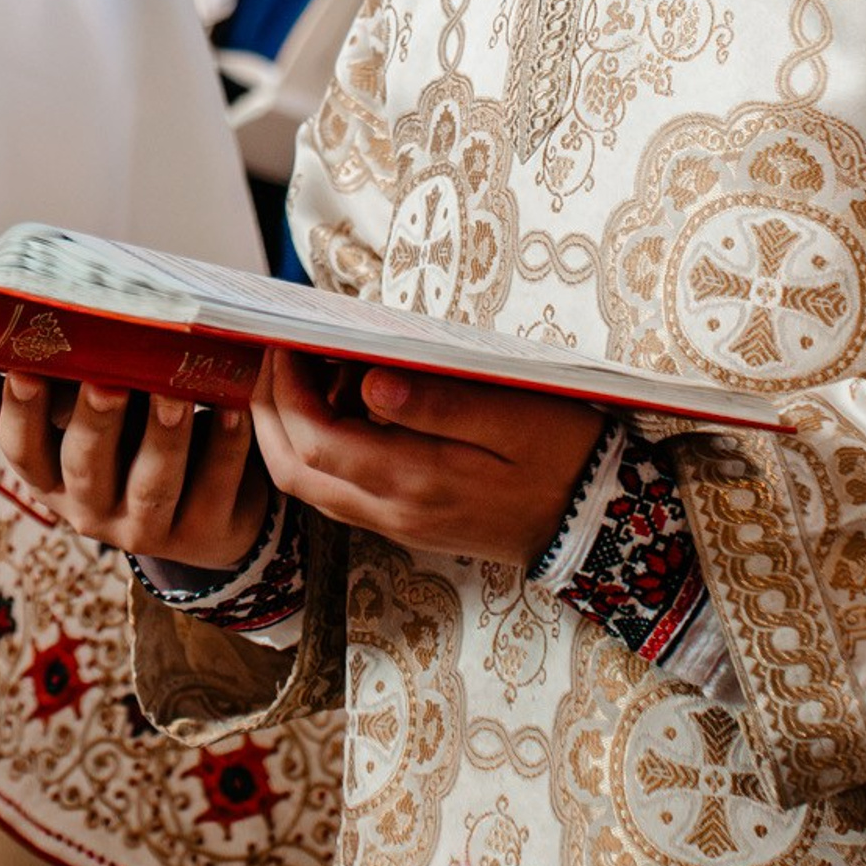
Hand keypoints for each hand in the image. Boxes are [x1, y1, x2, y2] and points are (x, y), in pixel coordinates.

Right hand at [0, 364, 270, 570]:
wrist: (200, 510)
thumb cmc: (117, 443)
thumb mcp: (62, 427)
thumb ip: (4, 398)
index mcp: (52, 480)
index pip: (24, 453)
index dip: (19, 415)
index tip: (22, 368)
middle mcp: (94, 512)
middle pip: (87, 468)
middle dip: (95, 421)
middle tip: (105, 376)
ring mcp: (152, 528)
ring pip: (153, 483)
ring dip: (163, 435)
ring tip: (174, 388)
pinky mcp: (208, 531)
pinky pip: (215, 487)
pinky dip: (225, 446)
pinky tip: (235, 406)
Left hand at [252, 356, 602, 567]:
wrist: (599, 521)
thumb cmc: (561, 454)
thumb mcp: (511, 415)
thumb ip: (438, 403)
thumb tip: (369, 381)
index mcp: (416, 481)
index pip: (315, 440)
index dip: (286, 389)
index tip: (287, 341)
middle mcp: (395, 512)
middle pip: (294, 471)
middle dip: (266, 411)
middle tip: (273, 355)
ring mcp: (398, 524)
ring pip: (310, 487)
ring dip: (288, 431)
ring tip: (302, 372)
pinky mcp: (407, 524)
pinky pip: (339, 492)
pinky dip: (318, 449)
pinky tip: (339, 407)